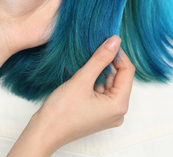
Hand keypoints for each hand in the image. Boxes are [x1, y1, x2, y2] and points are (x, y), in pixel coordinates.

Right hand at [8, 35, 135, 155]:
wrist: (45, 131)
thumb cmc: (61, 112)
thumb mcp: (81, 80)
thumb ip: (99, 59)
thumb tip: (114, 41)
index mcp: (119, 105)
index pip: (127, 71)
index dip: (117, 54)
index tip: (105, 41)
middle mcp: (118, 112)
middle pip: (119, 78)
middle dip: (107, 63)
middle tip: (93, 50)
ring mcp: (108, 114)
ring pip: (109, 84)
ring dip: (99, 72)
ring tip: (85, 64)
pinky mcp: (98, 114)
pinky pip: (102, 92)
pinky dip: (94, 81)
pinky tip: (82, 77)